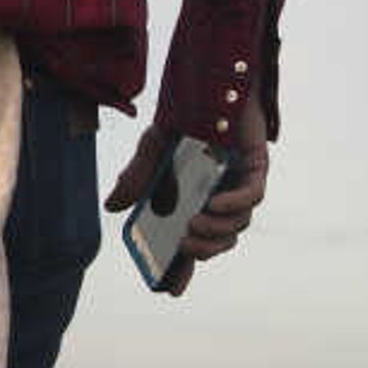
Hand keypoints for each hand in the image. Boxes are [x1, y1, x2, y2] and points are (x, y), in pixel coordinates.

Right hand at [104, 101, 270, 298]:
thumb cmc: (183, 114)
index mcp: (195, 199)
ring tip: (194, 223)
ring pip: (237, 224)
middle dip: (202, 250)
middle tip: (183, 244)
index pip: (192, 243)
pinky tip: (214, 203)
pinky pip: (252, 197)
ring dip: (217, 230)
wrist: (209, 77)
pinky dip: (233, 204)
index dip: (182, 270)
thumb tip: (111, 208)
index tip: (169, 290)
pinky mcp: (256, 166)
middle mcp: (221, 196)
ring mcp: (240, 182)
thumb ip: (136, 177)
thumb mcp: (152, 149)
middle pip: (218, 240)